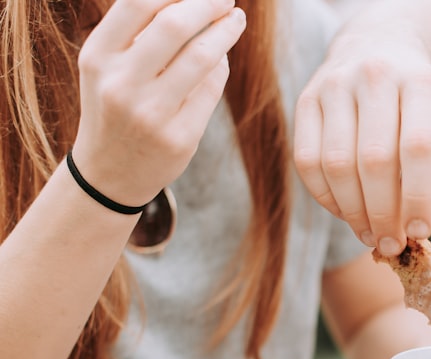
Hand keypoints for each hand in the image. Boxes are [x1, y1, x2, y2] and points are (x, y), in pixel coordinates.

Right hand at [72, 0, 246, 206]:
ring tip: (236, 20)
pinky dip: (221, 66)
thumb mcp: (107, 66)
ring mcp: (151, 114)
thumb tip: (194, 2)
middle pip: (175, 25)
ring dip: (226, 32)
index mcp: (98, 57)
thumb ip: (137, 32)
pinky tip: (222, 58)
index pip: (138, 3)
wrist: (110, 172)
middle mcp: (120, 84)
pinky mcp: (180, 137)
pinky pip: (212, 89)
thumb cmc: (114, 105)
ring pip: (201, 57)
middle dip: (208, 4)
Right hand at [294, 20, 430, 256]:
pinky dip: (325, 196)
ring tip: (369, 234)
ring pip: (336, 164)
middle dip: (383, 213)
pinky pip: (306, 160)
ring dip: (353, 211)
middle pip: (374, 160)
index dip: (419, 197)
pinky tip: (344, 212)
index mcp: (422, 83)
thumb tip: (407, 232)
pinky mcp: (306, 98)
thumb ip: (426, 173)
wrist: (382, 47)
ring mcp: (336, 84)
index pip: (419, 148)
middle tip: (391, 244)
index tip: (419, 232)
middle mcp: (377, 76)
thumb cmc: (414, 106)